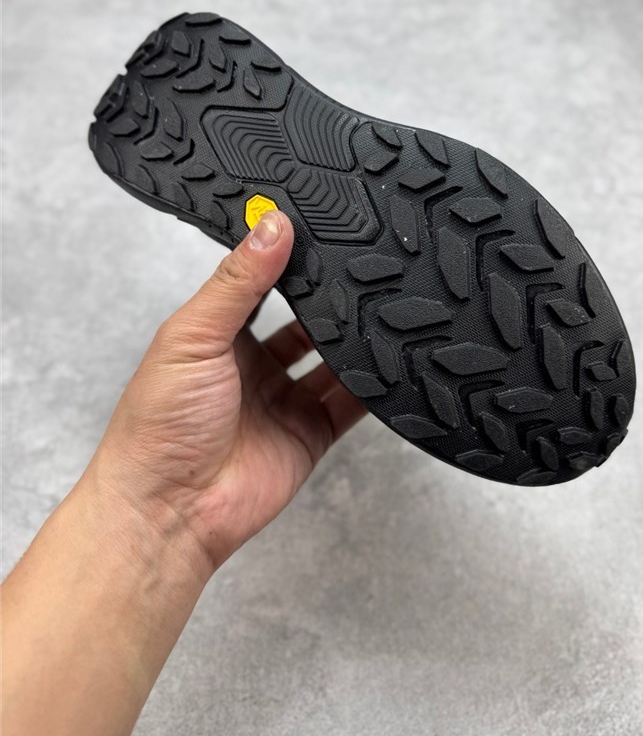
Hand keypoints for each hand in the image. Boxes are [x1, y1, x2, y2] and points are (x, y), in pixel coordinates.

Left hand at [86, 209, 364, 577]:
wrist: (169, 510)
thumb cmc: (158, 424)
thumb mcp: (193, 336)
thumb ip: (238, 282)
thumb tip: (271, 226)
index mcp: (217, 336)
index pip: (258, 285)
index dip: (284, 260)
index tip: (317, 230)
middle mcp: (253, 365)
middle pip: (302, 320)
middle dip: (328, 300)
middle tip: (362, 268)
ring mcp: (284, 400)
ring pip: (332, 359)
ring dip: (354, 339)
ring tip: (384, 305)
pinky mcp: (311, 433)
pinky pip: (351, 403)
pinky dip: (372, 385)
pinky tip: (390, 360)